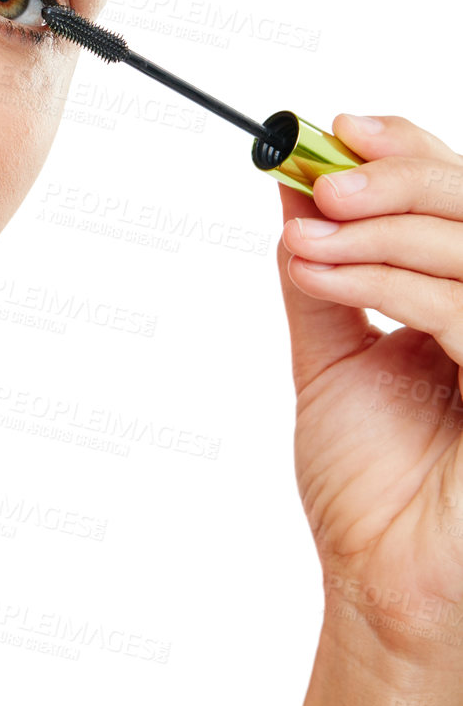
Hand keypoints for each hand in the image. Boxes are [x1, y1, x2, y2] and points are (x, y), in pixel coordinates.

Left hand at [276, 113, 462, 675]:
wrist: (379, 575)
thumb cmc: (370, 481)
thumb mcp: (333, 353)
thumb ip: (324, 271)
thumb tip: (294, 187)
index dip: (411, 151)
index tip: (336, 130)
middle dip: (398, 182)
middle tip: (323, 185)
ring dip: (380, 234)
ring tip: (307, 243)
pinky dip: (388, 282)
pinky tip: (320, 274)